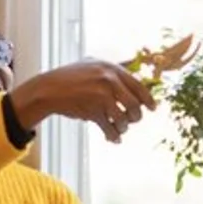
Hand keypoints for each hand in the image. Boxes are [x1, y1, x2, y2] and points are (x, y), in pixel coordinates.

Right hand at [8, 59, 156, 143]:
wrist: (49, 90)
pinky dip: (113, 136)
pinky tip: (113, 139)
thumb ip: (112, 69)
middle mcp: (109, 81)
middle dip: (135, 117)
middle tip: (131, 121)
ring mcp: (101, 97)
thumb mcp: (92, 64)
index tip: (153, 108)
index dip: (148, 100)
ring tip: (118, 129)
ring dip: (123, 128)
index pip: (139, 86)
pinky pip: (109, 128)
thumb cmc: (70, 77)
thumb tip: (135, 69)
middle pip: (135, 105)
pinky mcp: (92, 111)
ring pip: (124, 119)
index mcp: (112, 69)